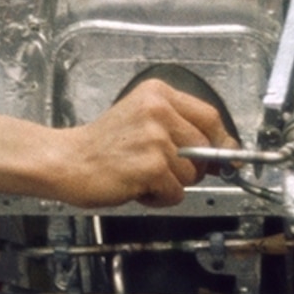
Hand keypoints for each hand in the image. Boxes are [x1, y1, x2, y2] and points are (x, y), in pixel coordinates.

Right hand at [0, 79, 226, 207]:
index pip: (209, 116)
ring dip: (170, 184)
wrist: (65, 161)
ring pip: (191, 175)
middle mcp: (159, 110)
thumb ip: (179, 130)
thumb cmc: (101, 146)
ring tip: (140, 175)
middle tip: (159, 171)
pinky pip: (175, 193)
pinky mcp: (151, 166)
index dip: (221, 140)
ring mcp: (156, 139)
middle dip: (190, 168)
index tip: (227, 156)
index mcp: (158, 94)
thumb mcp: (142, 121)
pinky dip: (158, 198)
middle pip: (204, 148)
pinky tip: (134, 186)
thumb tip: (225, 154)